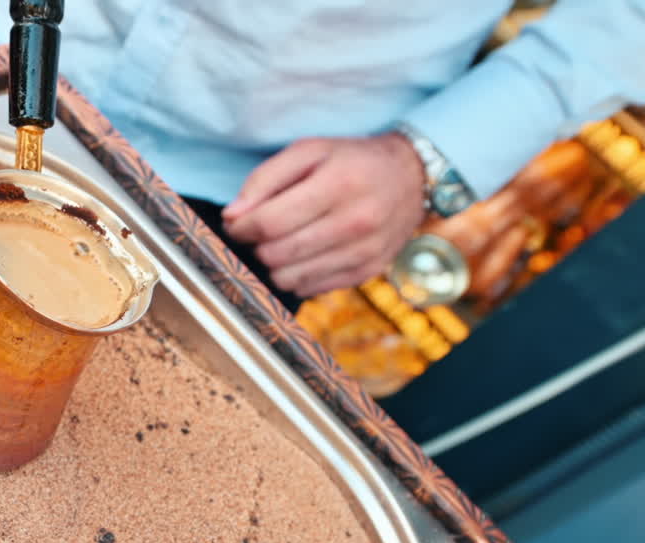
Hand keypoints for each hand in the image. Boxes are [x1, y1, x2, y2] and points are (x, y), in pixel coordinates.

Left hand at [221, 133, 426, 297]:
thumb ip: (264, 180)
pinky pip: (311, 289)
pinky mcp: (367, 272)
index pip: (269, 223)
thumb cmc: (350, 161)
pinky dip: (297, 276)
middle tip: (259, 233)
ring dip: (274, 264)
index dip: (241, 228)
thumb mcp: (308, 151)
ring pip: (290, 278)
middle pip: (277, 254)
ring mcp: (364, 252)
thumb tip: (232, 217)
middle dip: (257, 246)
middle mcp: (355, 222)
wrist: (411, 177)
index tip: (236, 224)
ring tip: (282, 243)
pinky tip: (304, 255)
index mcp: (338, 184)